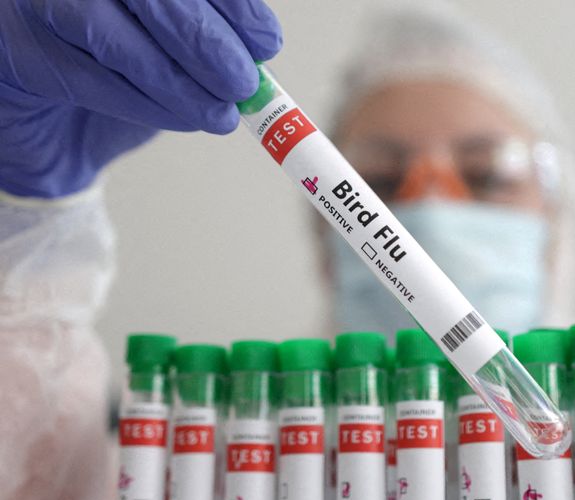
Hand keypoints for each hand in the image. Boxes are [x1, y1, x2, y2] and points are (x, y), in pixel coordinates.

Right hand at [0, 0, 281, 197]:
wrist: (54, 128)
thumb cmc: (117, 73)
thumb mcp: (171, 44)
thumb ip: (204, 35)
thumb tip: (258, 47)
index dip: (231, 2)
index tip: (266, 40)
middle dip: (206, 42)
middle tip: (243, 83)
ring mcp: (33, 4)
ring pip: (116, 38)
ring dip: (180, 84)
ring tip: (220, 113)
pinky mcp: (13, 51)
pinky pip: (87, 80)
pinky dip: (146, 105)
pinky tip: (185, 118)